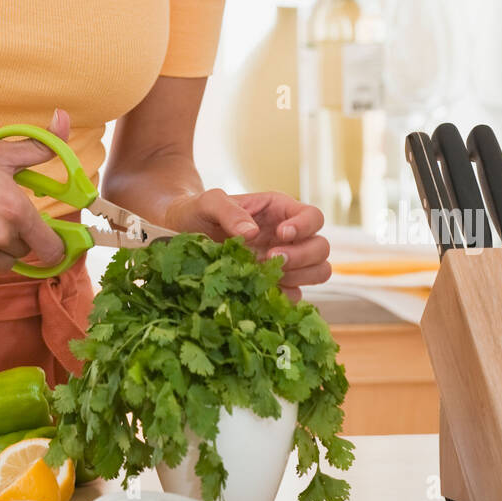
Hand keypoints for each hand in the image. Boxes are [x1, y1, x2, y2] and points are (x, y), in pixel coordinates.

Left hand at [163, 188, 330, 301]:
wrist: (180, 237)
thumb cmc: (197, 213)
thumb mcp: (208, 203)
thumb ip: (228, 211)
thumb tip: (251, 233)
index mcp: (279, 211)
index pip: (313, 216)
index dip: (305, 226)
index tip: (281, 234)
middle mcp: (288, 237)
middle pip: (321, 247)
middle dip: (302, 256)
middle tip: (270, 259)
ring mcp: (284, 263)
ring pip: (318, 272)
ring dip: (299, 276)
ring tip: (266, 275)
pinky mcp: (274, 286)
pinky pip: (295, 296)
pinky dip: (285, 297)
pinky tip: (260, 292)